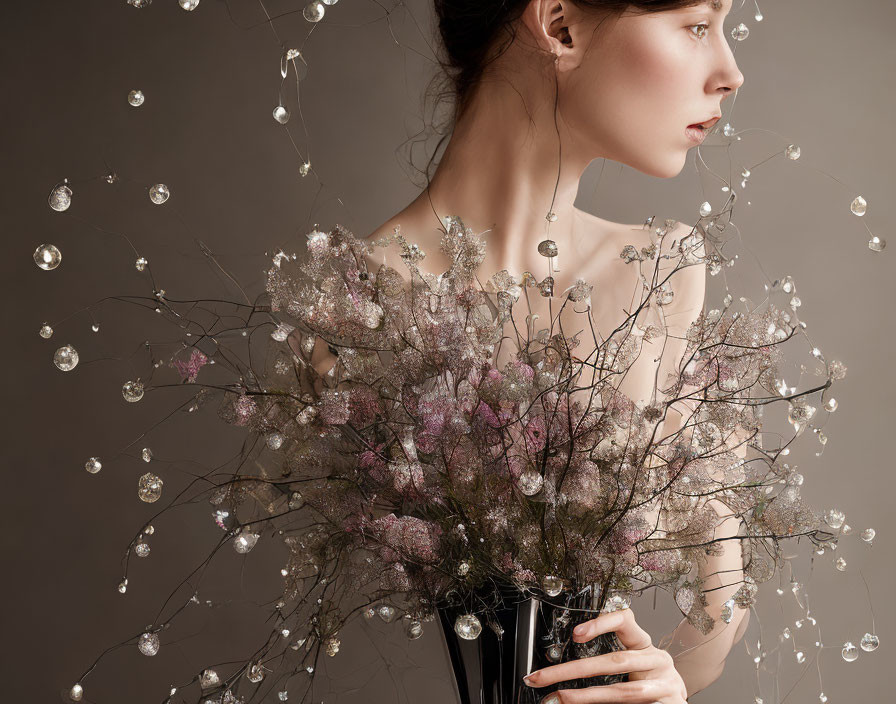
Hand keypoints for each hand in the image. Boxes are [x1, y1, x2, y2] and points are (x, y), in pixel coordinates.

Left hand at [522, 607, 687, 702]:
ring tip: (561, 697)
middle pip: (615, 661)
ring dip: (588, 696)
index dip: (601, 623)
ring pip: (624, 690)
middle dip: (574, 669)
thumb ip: (604, 666)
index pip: (625, 620)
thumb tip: (560, 673)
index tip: (575, 634)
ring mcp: (667, 683)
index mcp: (644, 645)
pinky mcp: (672, 703)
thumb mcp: (631, 667)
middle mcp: (658, 660)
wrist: (677, 701)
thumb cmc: (650, 681)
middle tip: (542, 677)